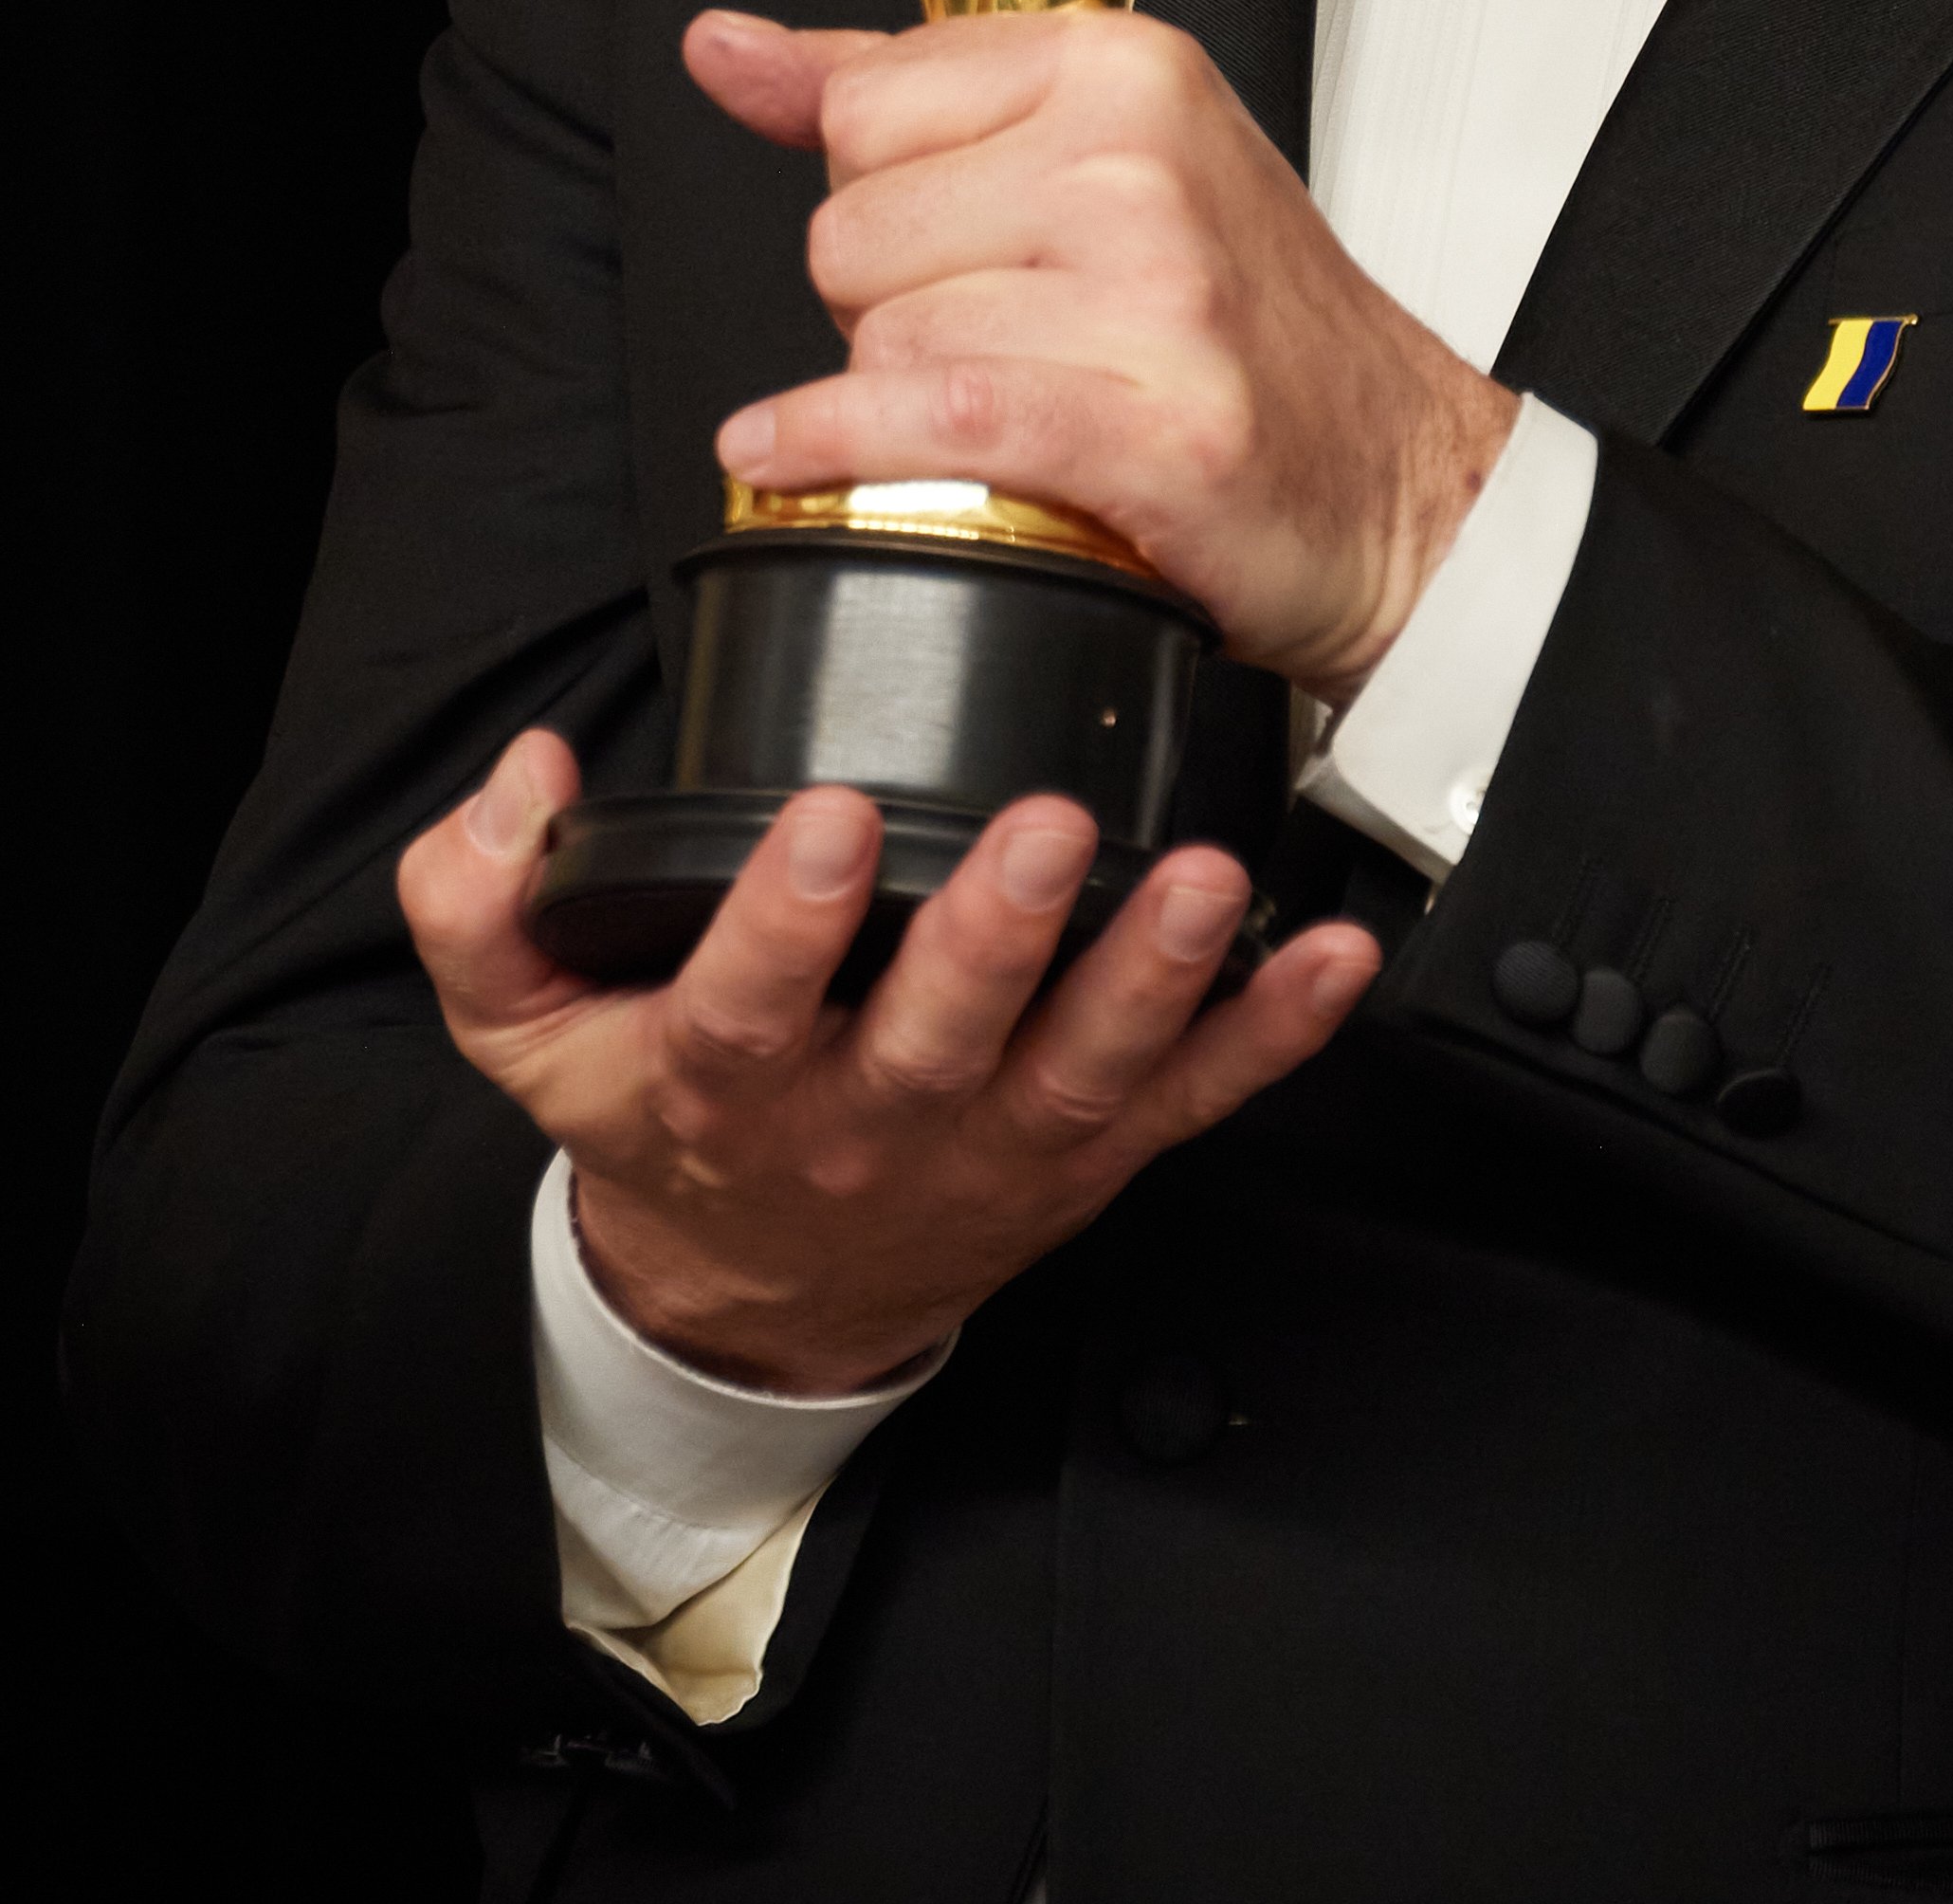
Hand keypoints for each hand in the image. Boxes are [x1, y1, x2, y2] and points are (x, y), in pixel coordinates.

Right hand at [401, 730, 1382, 1391]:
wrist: (753, 1306)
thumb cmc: (665, 1125)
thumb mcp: (528, 1033)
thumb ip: (487, 906)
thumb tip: (522, 780)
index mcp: (735, 1083)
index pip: (747, 1004)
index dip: (782, 918)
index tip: (824, 817)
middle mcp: (871, 1123)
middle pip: (937, 1040)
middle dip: (995, 936)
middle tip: (1045, 828)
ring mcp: (998, 1148)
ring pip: (1085, 1073)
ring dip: (1154, 980)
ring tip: (1206, 887)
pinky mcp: (1097, 1160)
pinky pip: (1197, 1102)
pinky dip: (1272, 1036)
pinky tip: (1331, 959)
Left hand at [688, 2, 1511, 704]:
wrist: (1403, 484)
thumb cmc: (1249, 327)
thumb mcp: (1097, 154)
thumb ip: (899, 94)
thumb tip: (727, 47)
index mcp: (1124, 69)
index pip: (863, 107)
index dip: (882, 193)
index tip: (953, 238)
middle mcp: (1137, 162)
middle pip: (850, 233)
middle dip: (888, 307)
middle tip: (1006, 339)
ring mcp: (1153, 293)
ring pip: (881, 340)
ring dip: (908, 404)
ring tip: (1022, 407)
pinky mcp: (1153, 427)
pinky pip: (929, 419)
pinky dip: (841, 453)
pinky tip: (800, 460)